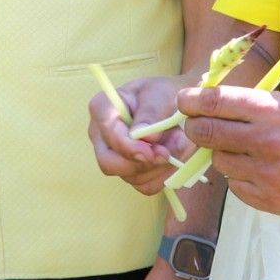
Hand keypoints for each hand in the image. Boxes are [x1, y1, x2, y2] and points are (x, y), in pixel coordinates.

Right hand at [90, 73, 199, 194]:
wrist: (175, 105)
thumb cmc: (162, 94)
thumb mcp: (159, 94)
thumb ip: (151, 114)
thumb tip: (146, 138)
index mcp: (102, 108)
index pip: (108, 135)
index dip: (129, 147)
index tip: (152, 151)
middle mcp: (101, 135)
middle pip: (109, 164)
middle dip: (142, 164)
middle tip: (167, 154)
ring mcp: (114, 156)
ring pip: (131, 177)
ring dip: (160, 166)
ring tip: (178, 142)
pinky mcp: (130, 171)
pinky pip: (145, 185)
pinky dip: (164, 175)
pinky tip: (174, 155)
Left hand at [179, 84, 279, 215]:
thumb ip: (249, 105)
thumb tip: (207, 103)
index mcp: (269, 112)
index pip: (213, 103)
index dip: (190, 101)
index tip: (183, 101)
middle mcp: (265, 143)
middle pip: (206, 135)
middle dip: (196, 127)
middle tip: (199, 125)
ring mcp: (268, 176)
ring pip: (219, 162)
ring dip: (224, 154)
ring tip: (246, 148)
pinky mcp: (271, 200)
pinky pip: (236, 187)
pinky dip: (241, 177)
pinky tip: (260, 168)